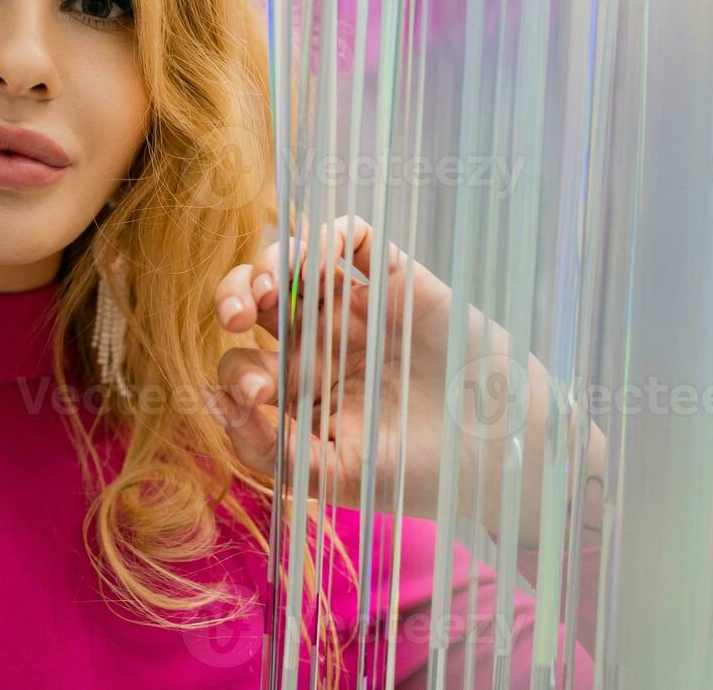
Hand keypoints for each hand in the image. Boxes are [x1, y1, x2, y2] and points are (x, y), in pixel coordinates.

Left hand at [203, 215, 598, 545]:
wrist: (498, 458)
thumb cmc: (417, 474)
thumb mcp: (333, 475)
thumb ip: (269, 448)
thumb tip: (214, 403)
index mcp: (295, 389)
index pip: (241, 363)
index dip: (234, 374)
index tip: (256, 397)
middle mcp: (316, 342)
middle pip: (253, 300)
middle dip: (231, 299)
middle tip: (235, 320)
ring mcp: (353, 307)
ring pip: (289, 260)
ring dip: (264, 263)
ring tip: (266, 292)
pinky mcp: (393, 279)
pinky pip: (350, 237)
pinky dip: (324, 238)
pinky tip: (318, 266)